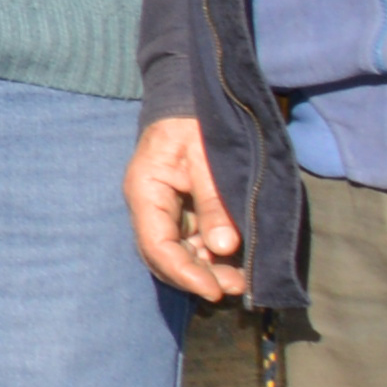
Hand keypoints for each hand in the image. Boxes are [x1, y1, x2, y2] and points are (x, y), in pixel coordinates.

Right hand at [125, 112, 245, 301]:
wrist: (188, 96)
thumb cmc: (195, 119)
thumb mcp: (208, 157)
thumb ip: (214, 201)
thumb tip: (224, 247)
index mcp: (146, 191)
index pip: (157, 246)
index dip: (185, 273)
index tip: (215, 290)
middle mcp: (149, 207)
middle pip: (165, 257)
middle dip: (199, 277)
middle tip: (237, 286)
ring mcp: (164, 210)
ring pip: (179, 253)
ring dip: (207, 269)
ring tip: (240, 279)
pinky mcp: (180, 209)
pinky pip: (191, 241)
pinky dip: (211, 255)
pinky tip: (233, 260)